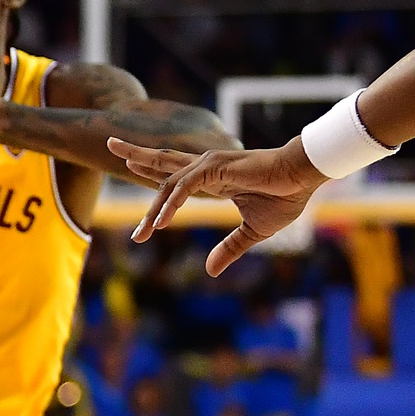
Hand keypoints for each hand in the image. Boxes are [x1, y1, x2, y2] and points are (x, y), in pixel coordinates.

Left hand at [111, 138, 322, 274]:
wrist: (305, 178)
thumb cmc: (285, 197)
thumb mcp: (252, 231)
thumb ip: (230, 248)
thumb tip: (210, 271)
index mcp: (212, 179)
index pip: (174, 175)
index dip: (152, 175)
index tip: (131, 173)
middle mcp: (205, 168)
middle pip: (162, 161)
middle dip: (135, 154)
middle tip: (109, 144)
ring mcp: (209, 165)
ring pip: (168, 182)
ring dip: (152, 209)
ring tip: (140, 235)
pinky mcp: (216, 167)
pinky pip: (184, 186)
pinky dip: (170, 204)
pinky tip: (160, 223)